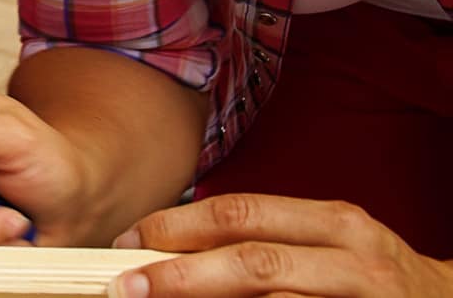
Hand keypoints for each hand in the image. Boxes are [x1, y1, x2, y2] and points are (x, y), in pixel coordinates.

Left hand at [110, 195, 452, 297]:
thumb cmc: (376, 283)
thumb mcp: (330, 248)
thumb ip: (267, 242)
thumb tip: (173, 249)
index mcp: (336, 223)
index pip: (240, 213)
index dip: (175, 226)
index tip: (126, 243)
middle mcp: (356, 260)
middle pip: (252, 261)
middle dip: (179, 274)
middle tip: (127, 288)